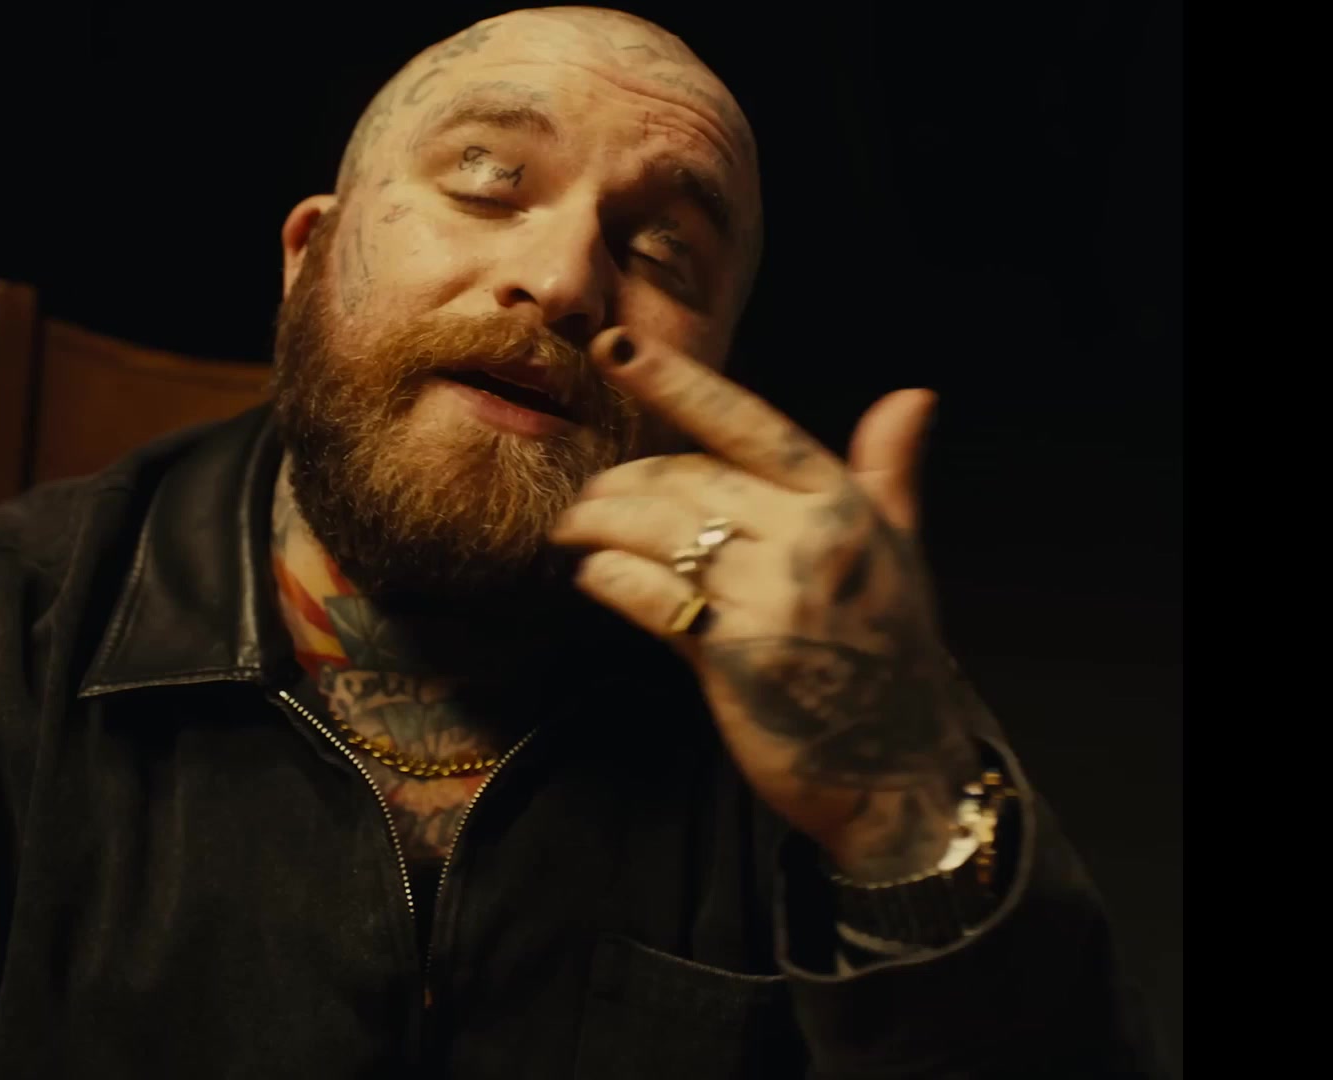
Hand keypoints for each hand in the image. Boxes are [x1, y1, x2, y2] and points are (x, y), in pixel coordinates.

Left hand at [549, 328, 982, 881]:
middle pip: (681, 479)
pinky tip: (591, 578)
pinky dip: (604, 578)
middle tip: (585, 496)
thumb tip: (914, 396)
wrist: (899, 769)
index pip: (748, 423)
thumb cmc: (890, 657)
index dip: (676, 380)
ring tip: (572, 530)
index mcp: (844, 504)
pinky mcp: (733, 652)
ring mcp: (772, 594)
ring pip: (652, 528)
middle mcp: (809, 538)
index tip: (615, 346)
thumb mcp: (899, 554)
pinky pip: (642, 592)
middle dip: (619, 484)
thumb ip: (889, 473)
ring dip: (595, 525)